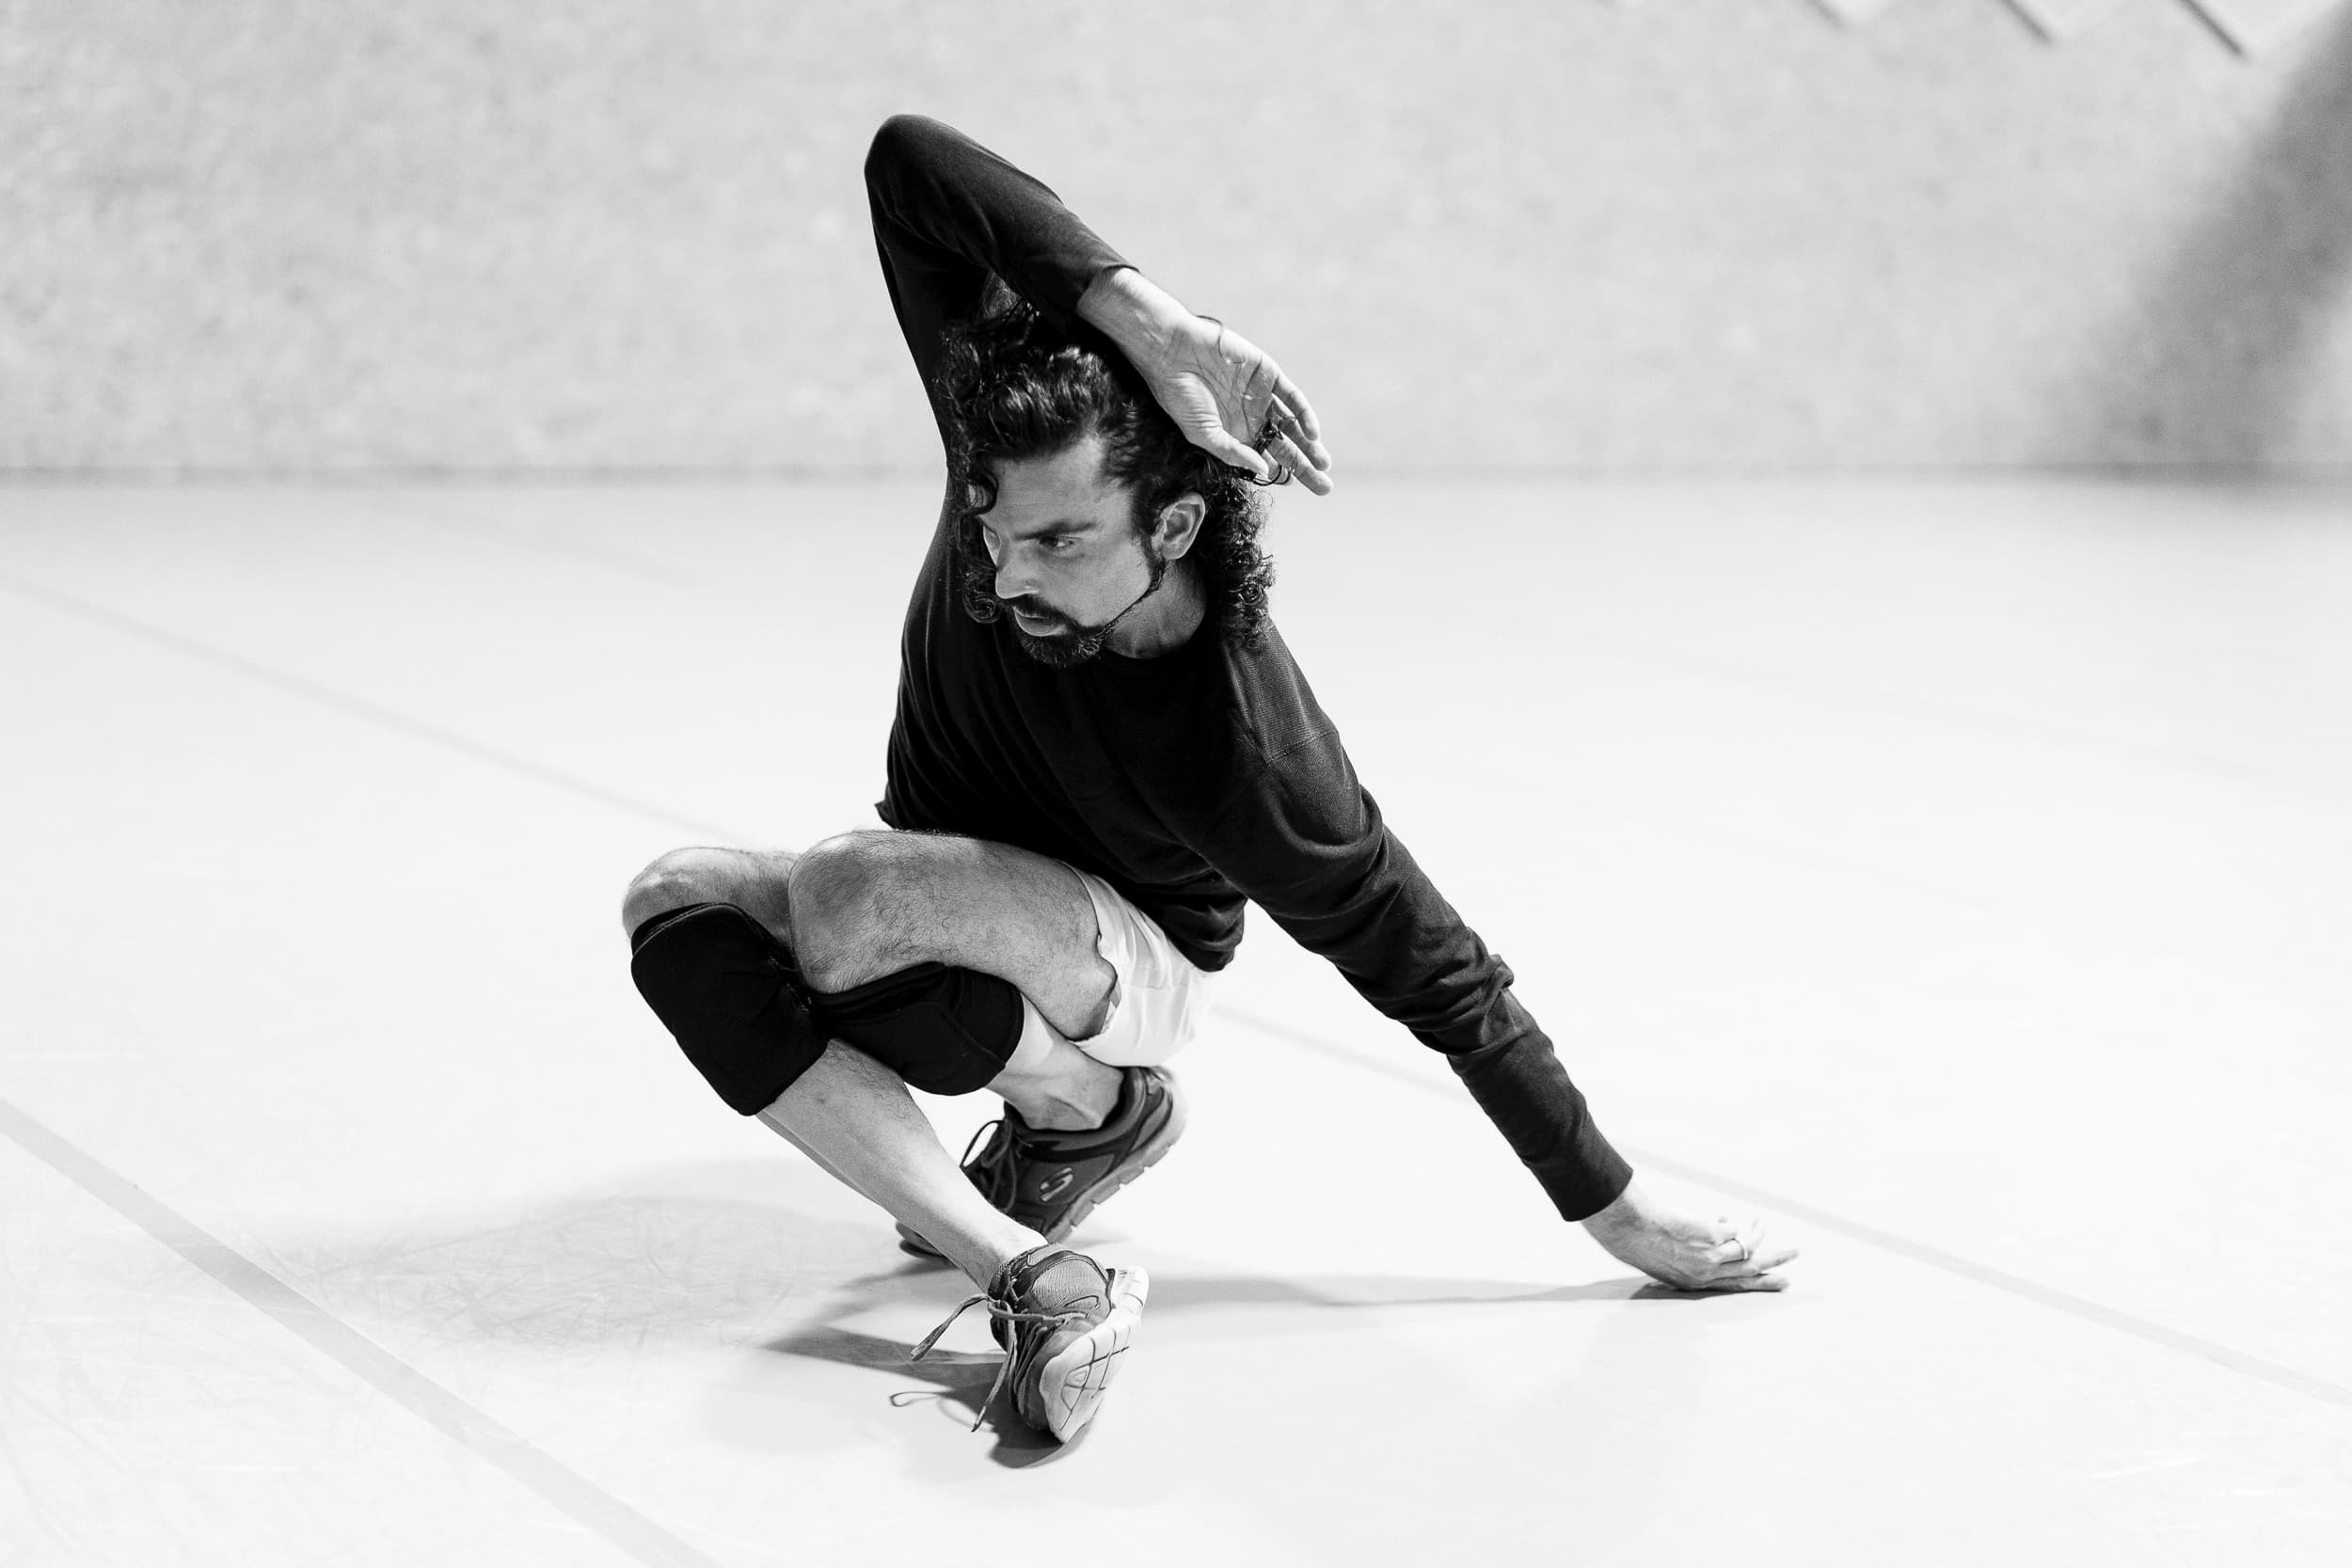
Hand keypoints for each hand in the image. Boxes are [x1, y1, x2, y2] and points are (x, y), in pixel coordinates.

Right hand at [1079, 268, 1334, 494]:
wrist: (1174, 353)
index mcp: (1236, 435)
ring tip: (1323, 464)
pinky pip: (1292, 398)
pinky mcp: (1268, 375)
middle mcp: (1253, 418)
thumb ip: (1233, 453)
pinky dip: (1304, 415)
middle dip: (1305, 467)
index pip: (1267, 459)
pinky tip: (1312, 435)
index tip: (1295, 488)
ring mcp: (1262, 396)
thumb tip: (1263, 470)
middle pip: (1285, 447)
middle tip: (1324, 488)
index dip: (1283, 475)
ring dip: (1309, 445)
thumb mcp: (1204, 434)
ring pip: (1292, 425)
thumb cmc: (1181, 396)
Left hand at [1581, 1180, 1797, 1292]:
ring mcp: (1711, 1257)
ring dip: (1761, 1237)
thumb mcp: (1664, 1261)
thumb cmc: (1638, 1243)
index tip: (1779, 1283)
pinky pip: (1732, 1230)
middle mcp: (1707, 1274)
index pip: (1733, 1288)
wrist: (1629, 1231)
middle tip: (1792, 1264)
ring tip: (1764, 1225)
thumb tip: (1714, 1238)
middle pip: (1750, 1272)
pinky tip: (1729, 1217)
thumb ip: (1688, 1257)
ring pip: (1748, 1250)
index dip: (1757, 1285)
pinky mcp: (1711, 1237)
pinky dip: (1732, 1223)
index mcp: (1695, 1284)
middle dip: (1773, 1267)